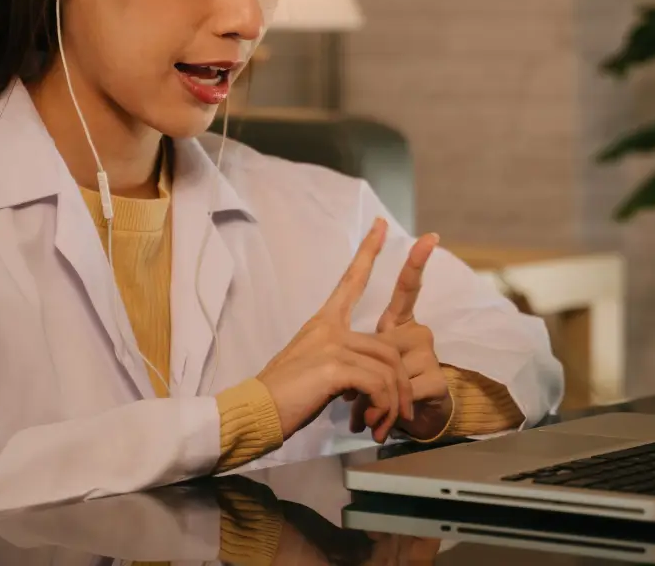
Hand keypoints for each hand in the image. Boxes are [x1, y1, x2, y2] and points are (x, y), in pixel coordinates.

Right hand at [257, 219, 414, 442]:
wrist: (254, 413)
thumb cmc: (282, 398)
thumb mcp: (315, 372)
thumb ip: (341, 364)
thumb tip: (365, 382)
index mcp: (323, 322)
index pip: (350, 280)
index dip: (368, 251)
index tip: (382, 225)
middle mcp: (329, 327)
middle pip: (388, 347)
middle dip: (400, 386)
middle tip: (401, 417)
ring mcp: (332, 344)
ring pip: (388, 368)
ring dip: (393, 402)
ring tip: (384, 427)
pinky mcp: (334, 367)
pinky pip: (378, 384)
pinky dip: (382, 406)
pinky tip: (371, 423)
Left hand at [350, 232, 453, 441]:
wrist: (409, 425)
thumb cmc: (381, 392)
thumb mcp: (361, 370)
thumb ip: (356, 360)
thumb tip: (345, 374)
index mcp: (398, 324)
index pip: (406, 289)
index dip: (415, 262)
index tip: (426, 235)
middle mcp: (417, 332)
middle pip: (383, 344)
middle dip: (364, 376)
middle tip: (353, 401)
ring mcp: (429, 354)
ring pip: (391, 369)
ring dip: (372, 397)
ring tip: (368, 417)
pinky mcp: (437, 379)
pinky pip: (403, 389)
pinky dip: (387, 410)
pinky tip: (387, 421)